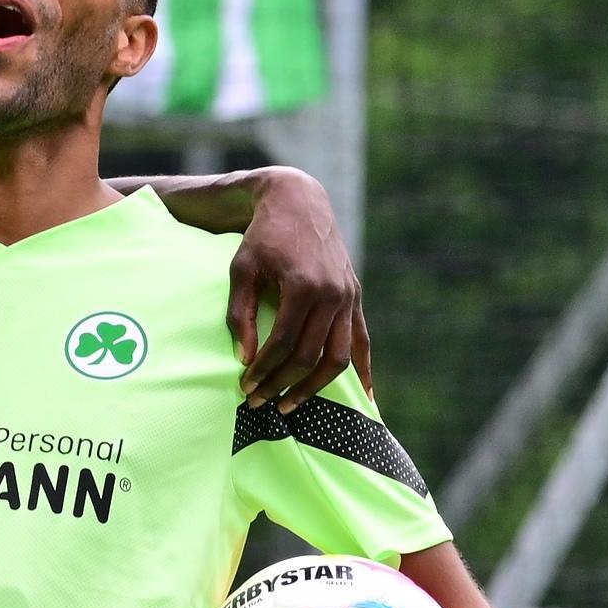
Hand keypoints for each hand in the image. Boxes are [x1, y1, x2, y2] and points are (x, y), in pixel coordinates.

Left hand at [231, 169, 374, 409]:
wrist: (298, 202)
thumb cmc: (263, 237)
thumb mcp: (241, 270)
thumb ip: (240, 314)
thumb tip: (245, 359)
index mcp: (304, 286)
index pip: (282, 344)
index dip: (262, 371)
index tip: (245, 387)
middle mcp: (333, 294)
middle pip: (309, 356)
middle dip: (282, 384)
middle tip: (260, 404)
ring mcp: (349, 297)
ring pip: (338, 357)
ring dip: (315, 387)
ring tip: (291, 405)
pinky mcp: (355, 298)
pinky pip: (363, 342)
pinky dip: (364, 371)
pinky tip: (367, 399)